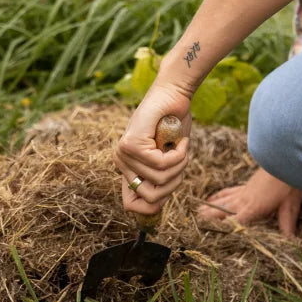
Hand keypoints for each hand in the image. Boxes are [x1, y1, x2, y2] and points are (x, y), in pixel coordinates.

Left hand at [113, 83, 192, 217]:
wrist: (173, 93)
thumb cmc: (174, 123)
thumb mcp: (167, 156)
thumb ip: (160, 178)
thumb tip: (155, 208)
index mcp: (126, 167)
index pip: (131, 205)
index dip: (152, 206)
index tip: (170, 186)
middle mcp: (119, 162)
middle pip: (152, 197)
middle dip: (174, 182)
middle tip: (181, 160)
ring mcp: (123, 153)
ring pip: (159, 180)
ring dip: (180, 165)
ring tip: (182, 147)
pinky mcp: (131, 144)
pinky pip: (162, 163)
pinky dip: (179, 154)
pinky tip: (181, 140)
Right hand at [197, 165, 301, 235]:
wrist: (285, 156)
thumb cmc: (289, 182)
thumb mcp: (290, 205)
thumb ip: (287, 223)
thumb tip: (292, 242)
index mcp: (253, 208)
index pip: (234, 223)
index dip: (221, 231)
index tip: (208, 238)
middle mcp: (244, 201)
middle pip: (222, 212)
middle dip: (208, 220)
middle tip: (193, 226)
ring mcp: (244, 192)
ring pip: (223, 202)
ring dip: (210, 209)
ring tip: (197, 214)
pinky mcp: (246, 185)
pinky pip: (229, 191)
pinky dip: (219, 196)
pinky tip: (212, 198)